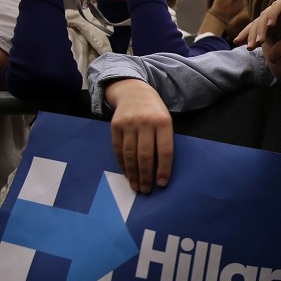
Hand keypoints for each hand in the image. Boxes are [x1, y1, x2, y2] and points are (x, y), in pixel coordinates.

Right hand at [106, 78, 173, 192]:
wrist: (134, 91)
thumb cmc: (154, 112)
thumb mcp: (166, 121)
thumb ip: (164, 141)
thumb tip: (161, 171)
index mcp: (163, 122)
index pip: (164, 151)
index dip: (163, 169)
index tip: (162, 184)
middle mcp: (146, 122)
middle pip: (145, 155)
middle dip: (146, 175)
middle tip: (146, 190)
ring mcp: (129, 123)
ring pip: (130, 154)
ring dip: (133, 173)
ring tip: (136, 186)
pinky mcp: (115, 125)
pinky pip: (118, 149)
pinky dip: (122, 164)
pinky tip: (126, 174)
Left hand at [245, 0, 280, 58]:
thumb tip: (271, 60)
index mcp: (274, 20)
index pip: (257, 28)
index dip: (248, 35)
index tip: (238, 45)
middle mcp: (274, 12)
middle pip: (257, 22)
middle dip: (251, 34)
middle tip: (246, 46)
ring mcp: (280, 5)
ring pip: (265, 16)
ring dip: (261, 29)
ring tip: (258, 41)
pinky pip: (277, 7)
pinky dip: (273, 16)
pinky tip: (270, 26)